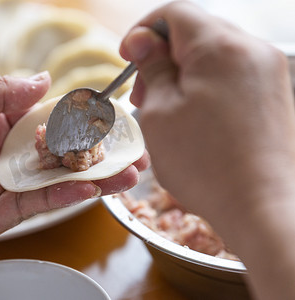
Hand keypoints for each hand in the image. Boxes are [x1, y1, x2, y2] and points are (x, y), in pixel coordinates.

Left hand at [0, 74, 147, 270]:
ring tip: (130, 170)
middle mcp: (0, 152)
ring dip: (93, 175)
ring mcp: (1, 184)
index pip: (42, 114)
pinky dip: (66, 197)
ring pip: (55, 178)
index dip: (74, 113)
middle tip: (130, 144)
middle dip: (94, 148)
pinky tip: (93, 188)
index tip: (105, 111)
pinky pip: (38, 204)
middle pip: (57, 149)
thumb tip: (43, 81)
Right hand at [120, 2, 294, 298]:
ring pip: (215, 54)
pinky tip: (195, 118)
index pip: (173, 13)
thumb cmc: (205, 165)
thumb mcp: (159, 112)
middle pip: (196, 31)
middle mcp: (252, 50)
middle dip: (162, 56)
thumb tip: (141, 39)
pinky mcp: (276, 94)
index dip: (142, 31)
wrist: (262, 207)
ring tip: (168, 109)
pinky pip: (234, 74)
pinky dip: (208, 86)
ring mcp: (270, 72)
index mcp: (219, 47)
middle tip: (143, 93)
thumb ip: (151, 67)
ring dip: (185, 72)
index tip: (129, 57)